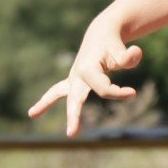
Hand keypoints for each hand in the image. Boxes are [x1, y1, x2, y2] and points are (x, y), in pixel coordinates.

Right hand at [26, 20, 140, 137]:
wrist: (102, 34)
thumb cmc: (114, 45)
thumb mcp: (123, 51)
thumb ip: (129, 56)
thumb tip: (136, 53)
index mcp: (88, 69)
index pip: (104, 90)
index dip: (119, 93)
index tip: (132, 92)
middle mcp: (77, 74)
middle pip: (75, 98)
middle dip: (74, 115)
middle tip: (71, 133)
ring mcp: (72, 78)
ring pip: (57, 93)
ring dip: (45, 104)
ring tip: (31, 114)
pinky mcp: (72, 81)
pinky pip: (56, 92)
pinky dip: (46, 101)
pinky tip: (33, 112)